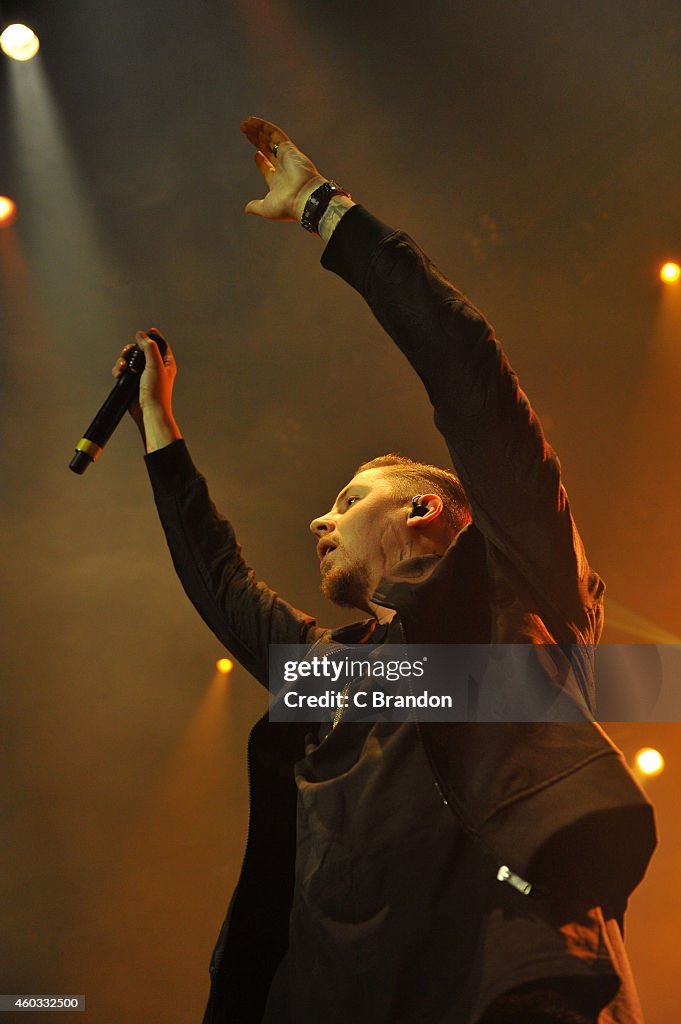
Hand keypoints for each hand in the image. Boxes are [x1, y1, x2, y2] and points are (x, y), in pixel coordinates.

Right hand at [112, 330, 181, 452]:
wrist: (148, 412)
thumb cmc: (157, 392)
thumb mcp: (155, 365)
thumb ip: (149, 347)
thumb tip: (141, 335)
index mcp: (165, 362)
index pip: (160, 344)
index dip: (153, 336)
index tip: (147, 331)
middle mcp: (154, 367)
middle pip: (139, 349)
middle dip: (130, 350)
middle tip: (128, 352)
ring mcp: (142, 374)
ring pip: (128, 359)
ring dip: (122, 360)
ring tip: (123, 367)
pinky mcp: (131, 381)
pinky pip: (122, 370)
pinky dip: (118, 370)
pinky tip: (119, 374)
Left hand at [240, 116, 325, 222]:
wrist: (304, 199)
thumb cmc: (287, 206)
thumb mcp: (266, 208)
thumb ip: (256, 206)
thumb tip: (247, 209)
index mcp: (278, 181)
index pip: (268, 167)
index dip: (261, 161)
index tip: (255, 154)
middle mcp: (283, 167)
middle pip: (268, 149)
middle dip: (256, 140)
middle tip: (245, 132)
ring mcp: (286, 156)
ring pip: (270, 138)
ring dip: (257, 130)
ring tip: (244, 123)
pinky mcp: (288, 148)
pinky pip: (275, 133)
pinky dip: (264, 126)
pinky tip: (252, 121)